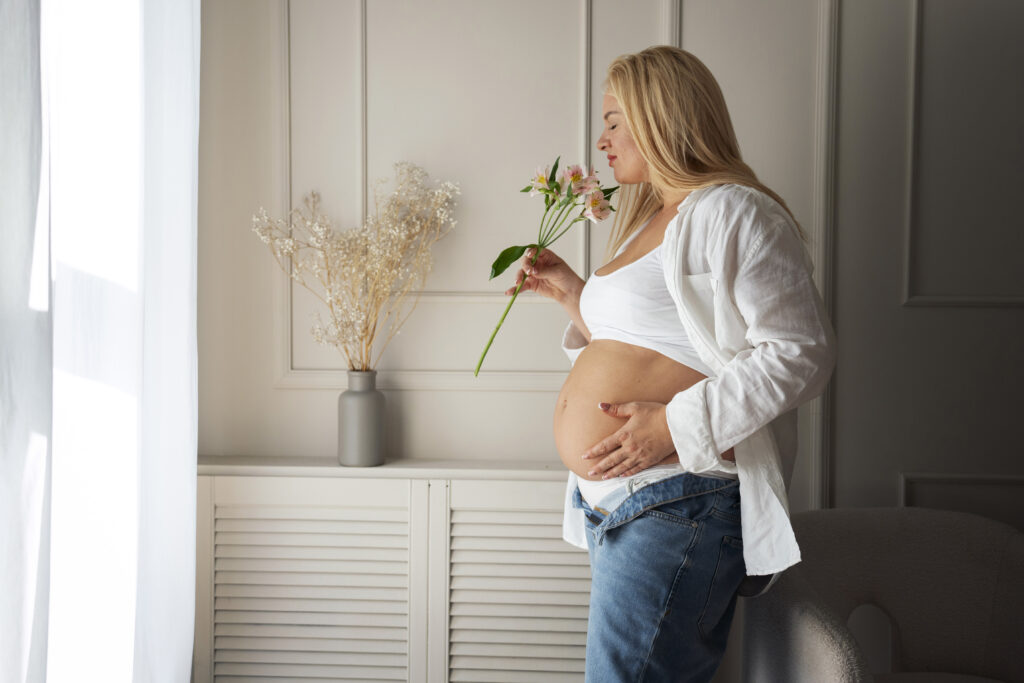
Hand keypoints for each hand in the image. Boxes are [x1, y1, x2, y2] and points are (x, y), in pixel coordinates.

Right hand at [506, 248, 582, 304]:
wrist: (569, 292)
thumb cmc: (567, 277)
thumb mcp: (557, 272)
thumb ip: (544, 271)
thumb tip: (533, 272)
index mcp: (545, 256)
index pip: (535, 251)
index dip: (531, 252)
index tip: (530, 256)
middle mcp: (537, 263)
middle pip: (526, 261)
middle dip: (525, 265)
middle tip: (528, 272)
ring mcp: (533, 274)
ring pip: (522, 273)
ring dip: (519, 276)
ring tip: (518, 282)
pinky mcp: (532, 284)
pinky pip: (522, 285)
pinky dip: (515, 289)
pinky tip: (510, 292)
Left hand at [582, 401, 736, 477]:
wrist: (675, 425)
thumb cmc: (655, 413)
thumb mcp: (634, 407)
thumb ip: (616, 408)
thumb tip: (600, 405)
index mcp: (624, 434)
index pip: (604, 445)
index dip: (593, 451)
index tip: (584, 456)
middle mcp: (630, 448)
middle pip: (611, 460)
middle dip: (599, 467)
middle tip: (590, 473)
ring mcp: (640, 455)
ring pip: (622, 467)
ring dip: (611, 472)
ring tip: (603, 477)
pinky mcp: (650, 460)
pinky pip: (636, 469)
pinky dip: (627, 473)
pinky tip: (622, 476)